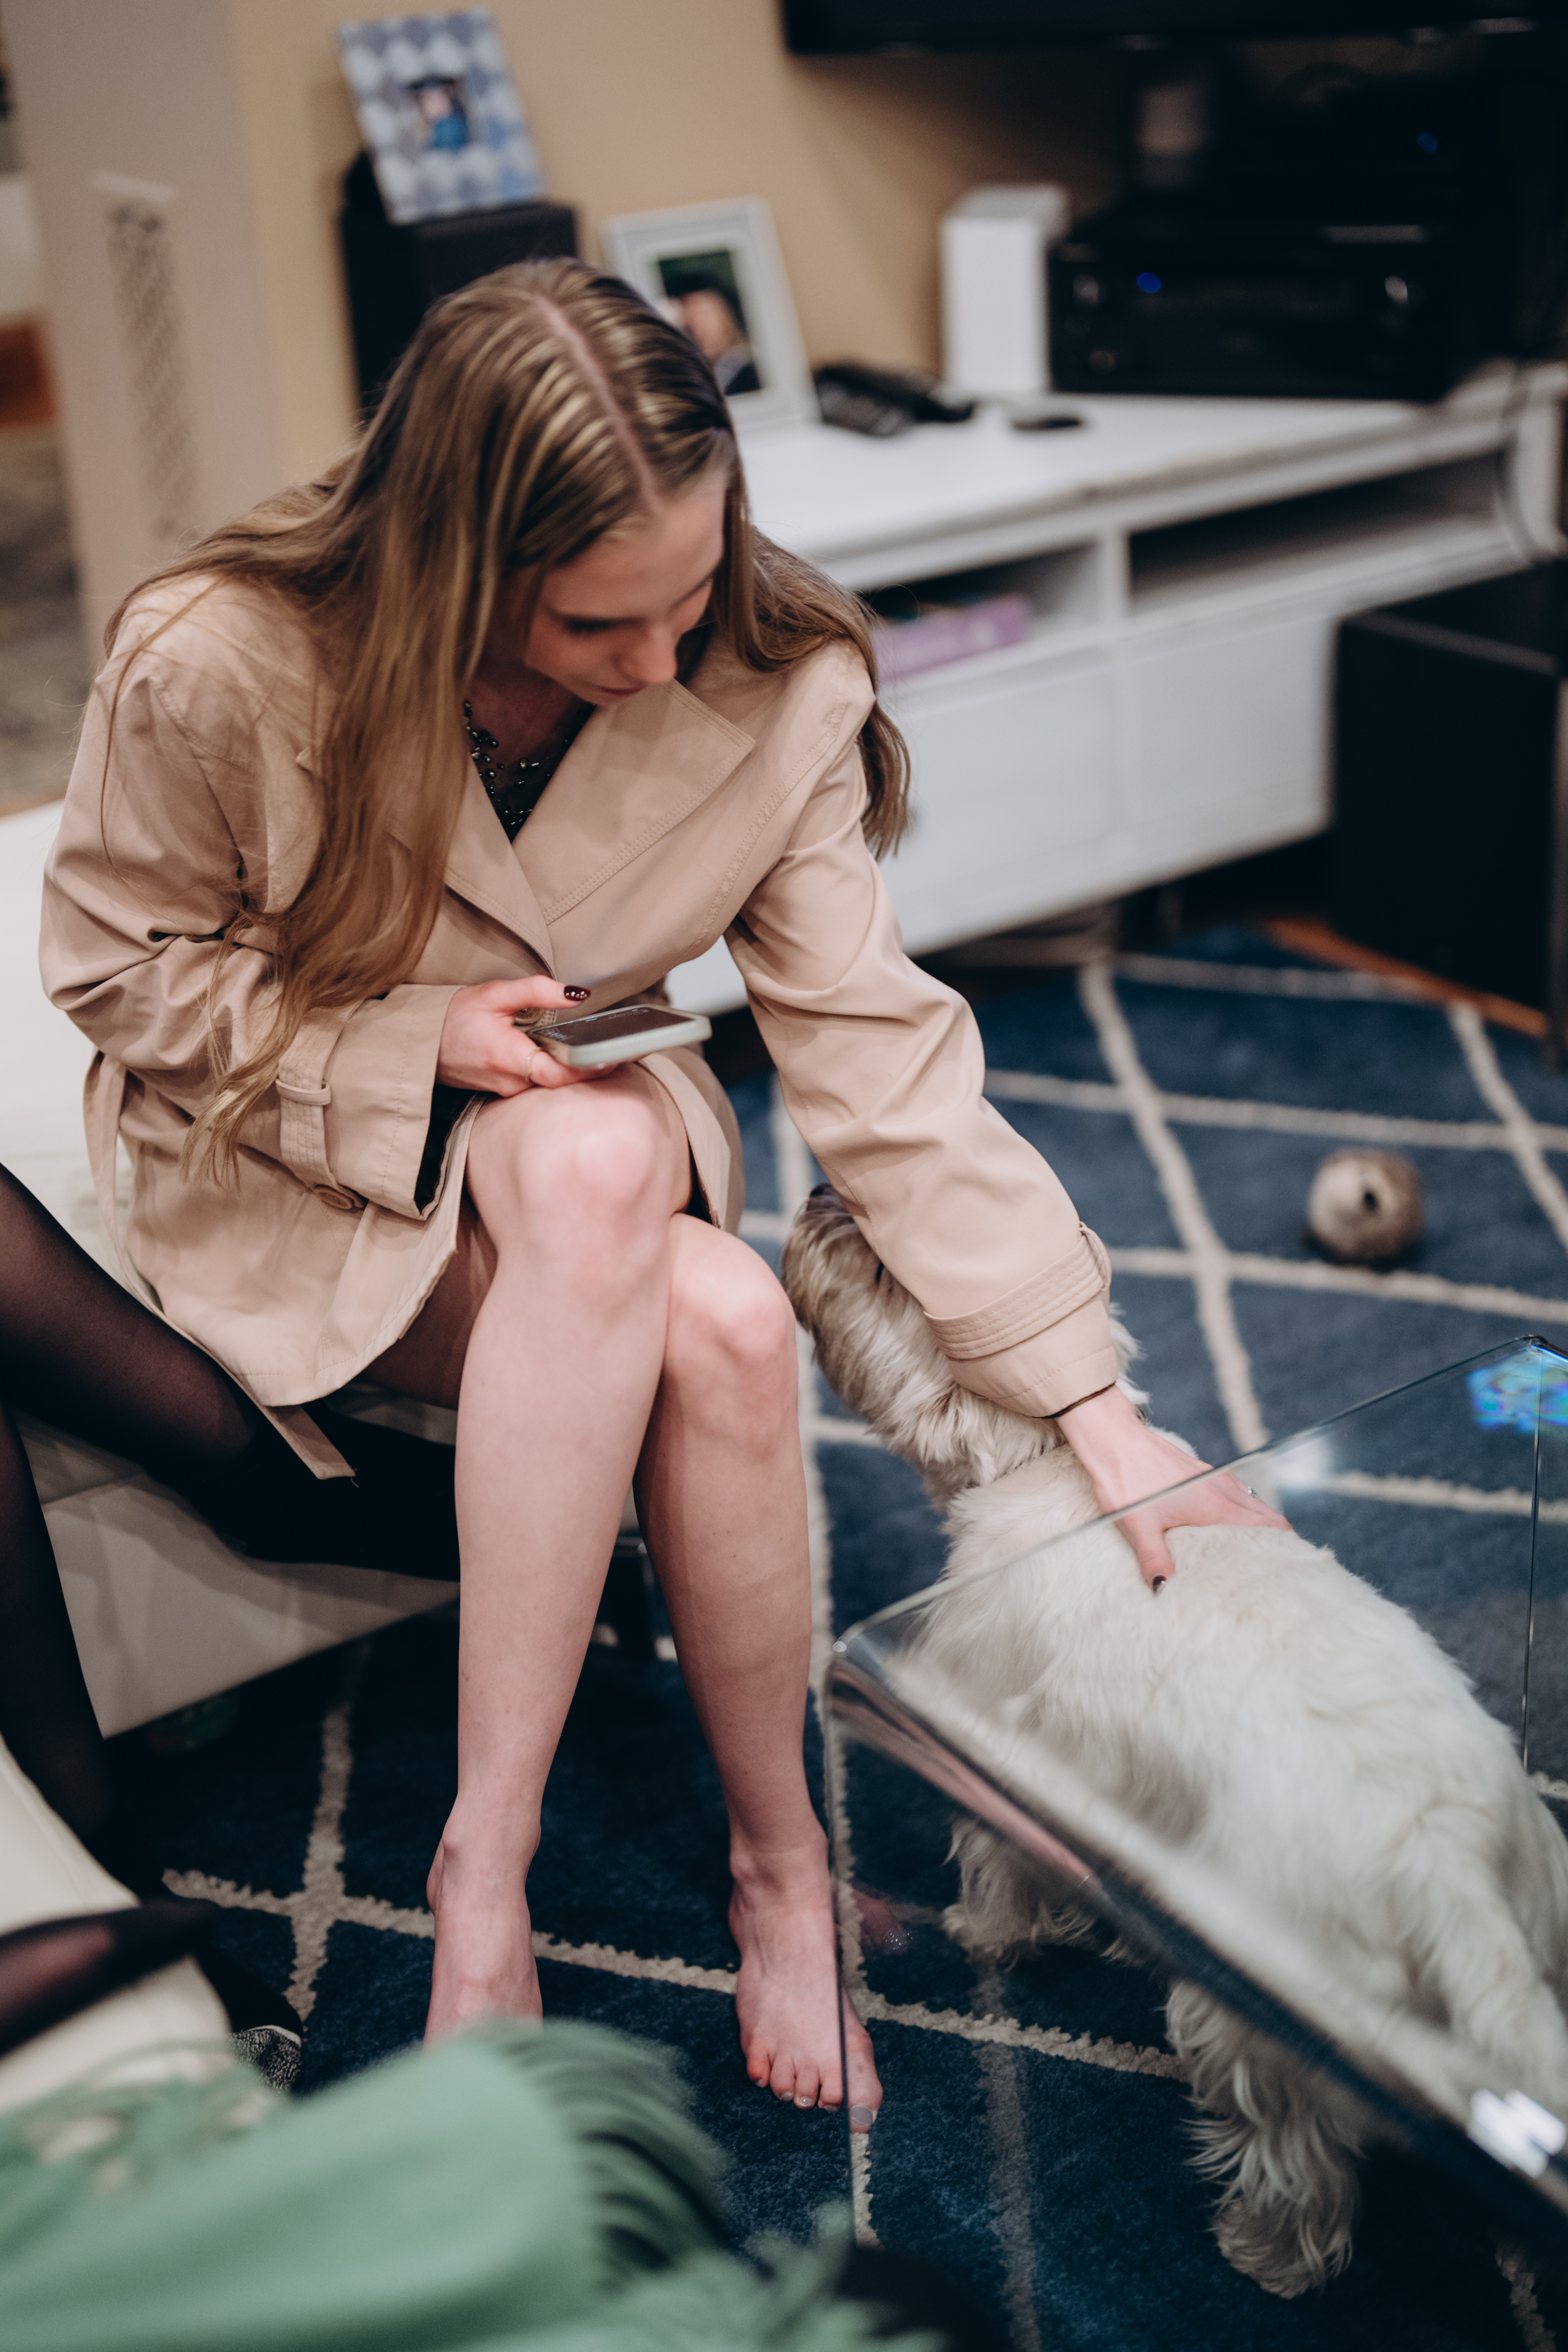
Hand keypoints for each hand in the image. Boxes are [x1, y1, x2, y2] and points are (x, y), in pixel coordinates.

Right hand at [436, 977, 605, 1096]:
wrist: (423, 1042)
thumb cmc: (454, 1017)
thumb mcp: (495, 994)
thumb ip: (537, 991)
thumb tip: (576, 994)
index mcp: (509, 1058)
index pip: (561, 1074)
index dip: (591, 1067)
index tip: (615, 1054)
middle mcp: (511, 1083)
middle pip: (562, 1080)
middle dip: (587, 1065)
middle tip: (615, 1046)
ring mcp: (508, 1092)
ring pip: (550, 1084)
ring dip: (569, 1067)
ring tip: (592, 1046)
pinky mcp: (506, 1093)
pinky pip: (537, 1084)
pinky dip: (552, 1070)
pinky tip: (561, 1053)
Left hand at [1054, 1384, 1287, 1591]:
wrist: (1113, 1439)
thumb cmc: (1126, 1480)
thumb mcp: (1139, 1528)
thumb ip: (1155, 1561)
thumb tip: (1164, 1591)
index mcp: (1217, 1505)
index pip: (1267, 1525)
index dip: (1283, 1545)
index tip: (1292, 1565)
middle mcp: (1223, 1488)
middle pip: (1266, 1514)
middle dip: (1276, 1537)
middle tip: (1276, 1565)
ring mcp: (1213, 1476)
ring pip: (1251, 1501)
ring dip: (1259, 1522)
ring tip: (1255, 1549)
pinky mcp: (1200, 1470)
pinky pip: (1234, 1491)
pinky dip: (1242, 1508)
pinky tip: (1225, 1522)